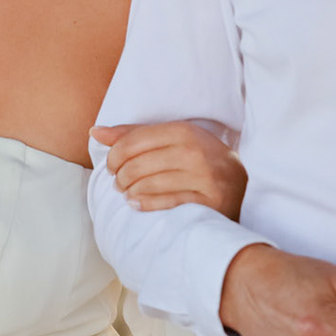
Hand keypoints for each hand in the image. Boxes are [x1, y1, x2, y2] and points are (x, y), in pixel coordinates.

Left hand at [92, 121, 247, 217]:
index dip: (114, 155)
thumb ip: (134, 135)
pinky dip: (144, 204)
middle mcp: (194, 152)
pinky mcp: (208, 202)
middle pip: (137, 165)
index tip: (110, 166)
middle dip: (119, 176)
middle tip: (117, 183)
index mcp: (183, 131)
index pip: (133, 141)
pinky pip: (165, 203)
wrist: (240, 182)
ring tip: (126, 193)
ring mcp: (203, 178)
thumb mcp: (172, 139)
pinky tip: (136, 203)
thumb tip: (94, 132)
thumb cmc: (198, 158)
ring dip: (129, 191)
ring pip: (148, 184)